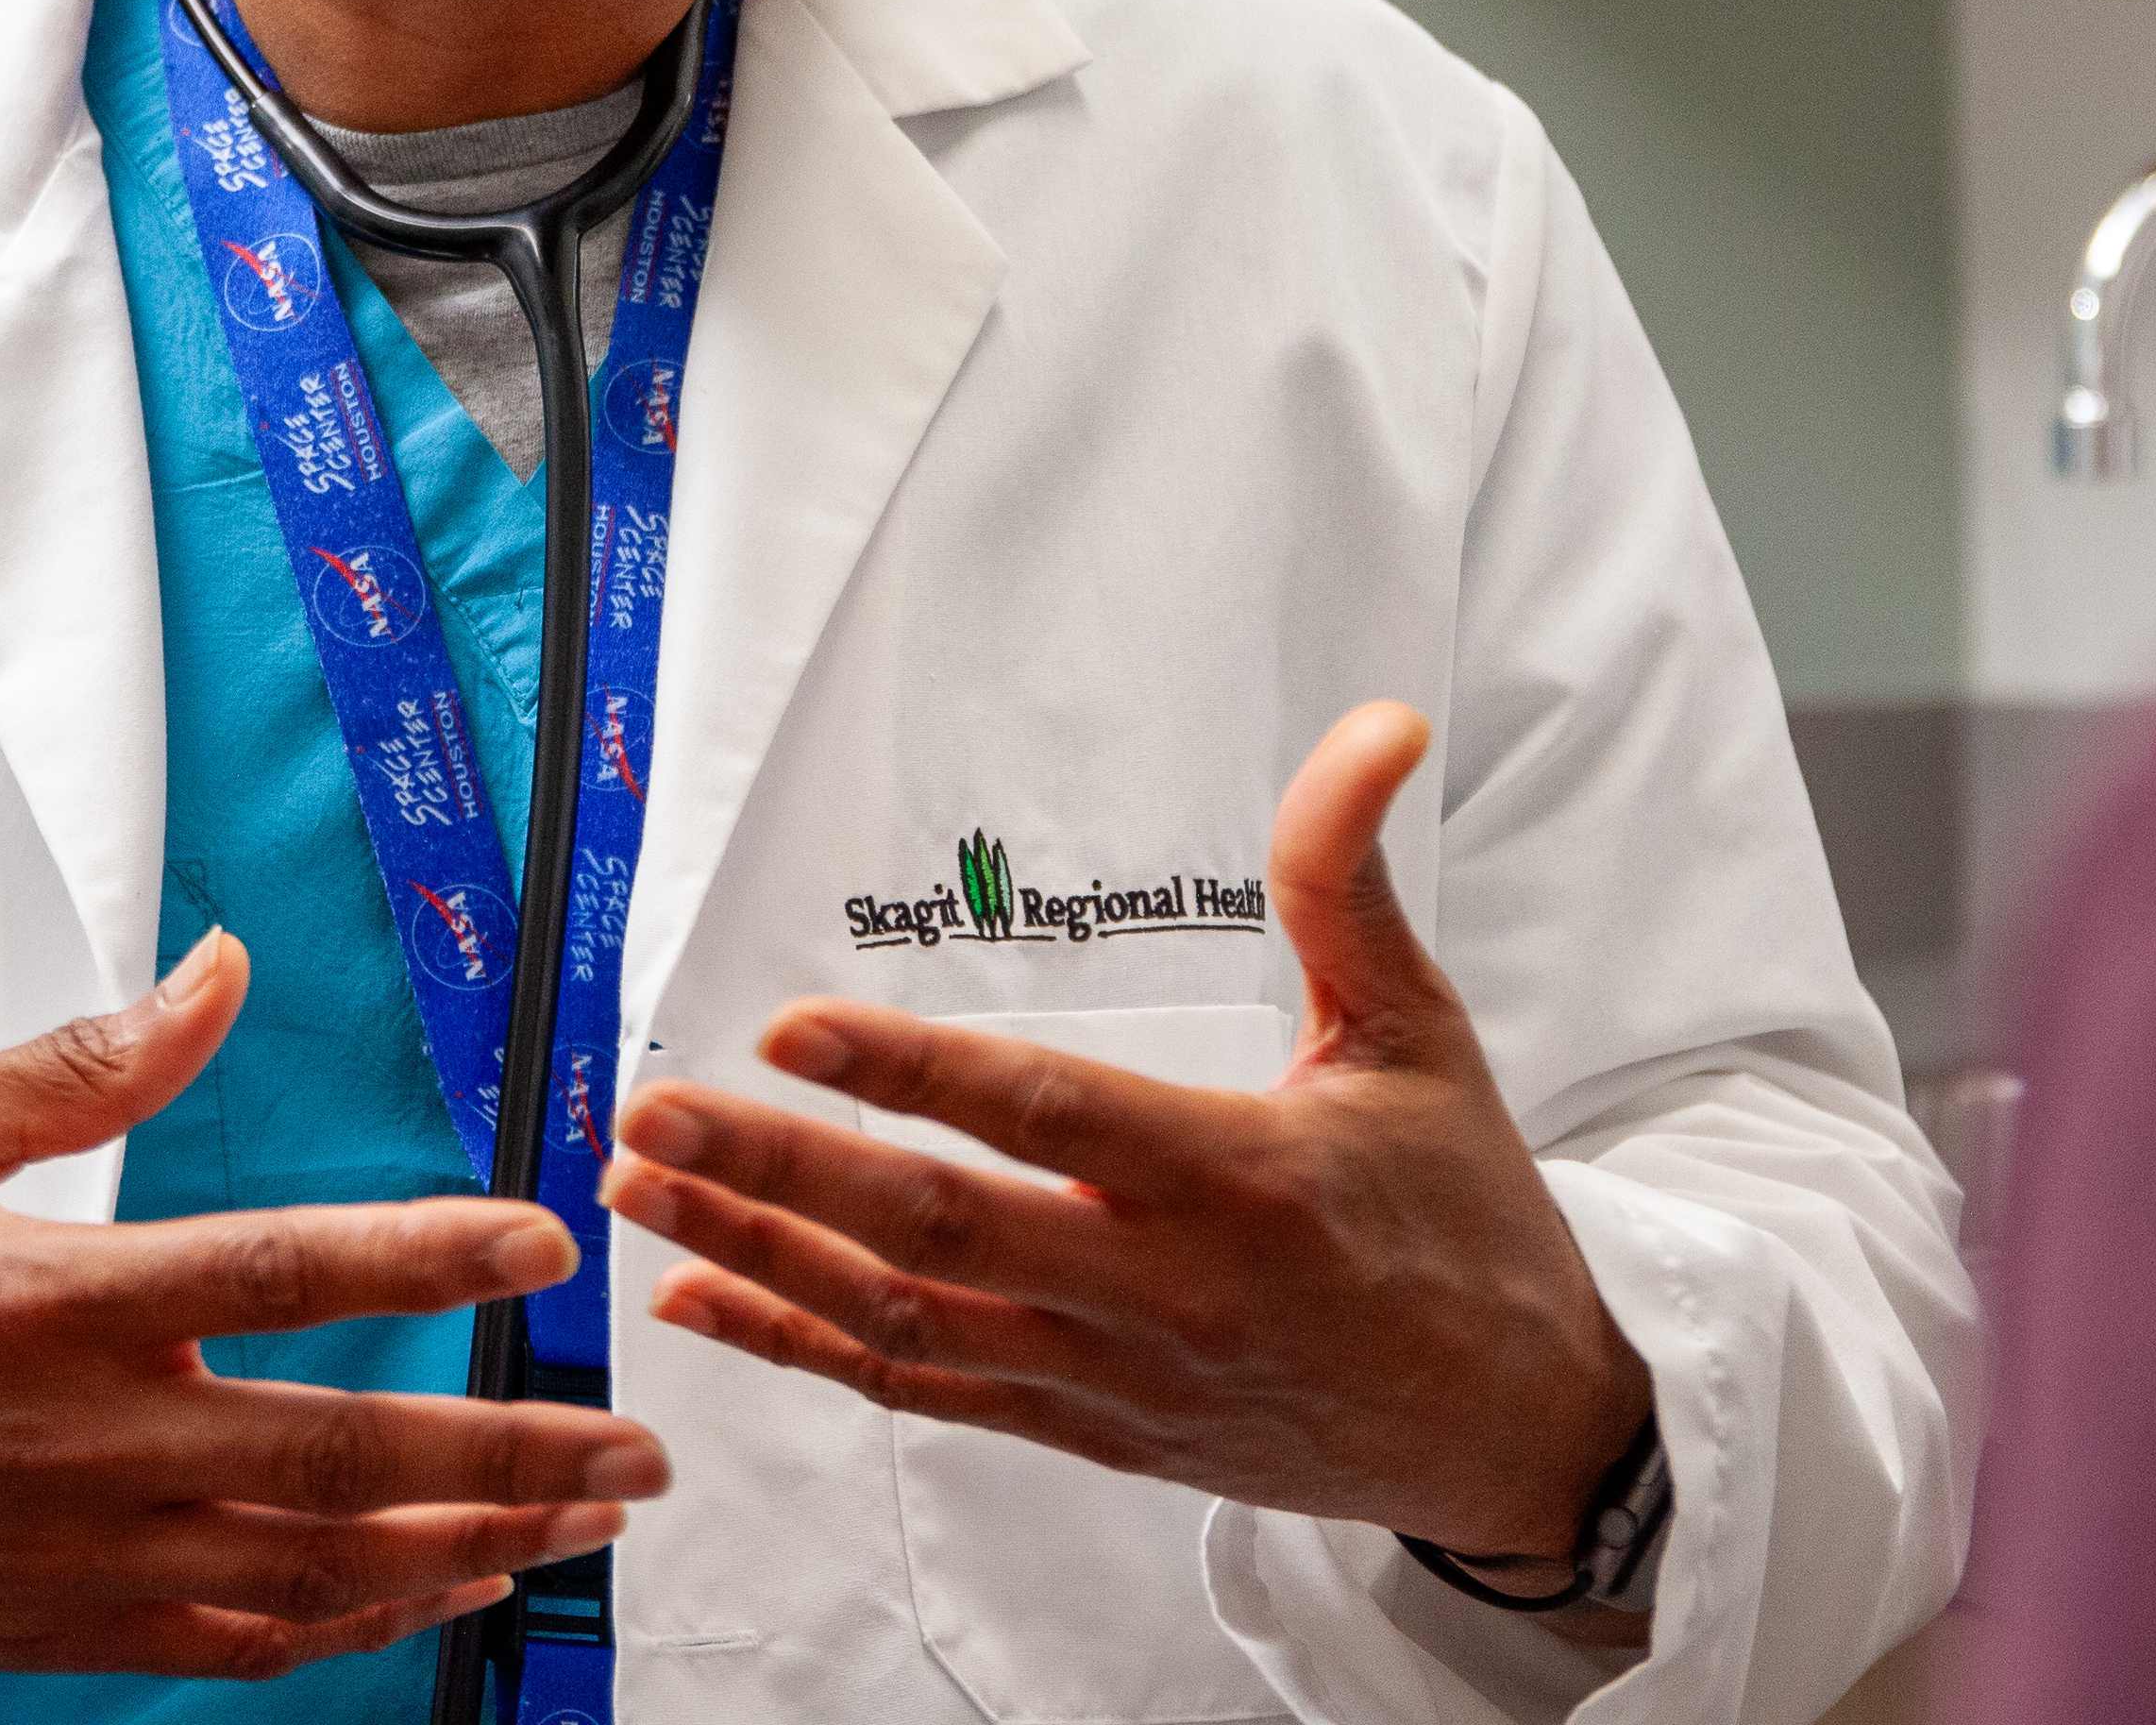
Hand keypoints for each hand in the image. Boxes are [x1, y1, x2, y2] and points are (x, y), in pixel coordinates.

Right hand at [0, 935, 670, 1724]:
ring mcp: (71, 1553)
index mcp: (42, 1299)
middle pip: (334, 1451)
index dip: (420, 1255)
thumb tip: (216, 973)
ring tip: (581, 1523)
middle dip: (507, 1450)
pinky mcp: (52, 1630)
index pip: (274, 1267)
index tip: (540, 1241)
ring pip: (311, 1567)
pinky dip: (356, 1624)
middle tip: (634, 1444)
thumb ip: (81, 1062)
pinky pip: (238, 1646)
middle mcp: (76, 1439)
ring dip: (465, 1545)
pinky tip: (442, 1589)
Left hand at [604, 702, 1650, 1566]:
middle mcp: (1158, 1288)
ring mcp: (1112, 1375)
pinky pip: (924, 1395)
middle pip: (938, 1231)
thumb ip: (1351, 880)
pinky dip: (806, 1349)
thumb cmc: (1466, 1221)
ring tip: (643, 1184)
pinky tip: (709, 1300)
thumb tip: (1374, 725)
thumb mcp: (1421, 1035)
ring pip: (906, 1323)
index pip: (1042, 1113)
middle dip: (778, 1170)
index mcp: (1237, 1176)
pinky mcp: (1088, 1431)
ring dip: (761, 1255)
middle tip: (652, 1110)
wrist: (1512, 1429)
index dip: (908, 1072)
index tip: (790, 1026)